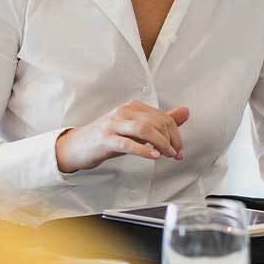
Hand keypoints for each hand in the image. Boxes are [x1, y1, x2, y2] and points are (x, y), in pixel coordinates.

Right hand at [55, 100, 189, 173]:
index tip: (179, 150)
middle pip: (156, 122)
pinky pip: (128, 143)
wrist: (78, 145)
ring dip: (161, 144)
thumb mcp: (135, 128)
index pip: (162, 117)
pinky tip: (153, 156)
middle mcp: (124, 112)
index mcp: (132, 107)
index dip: (176, 134)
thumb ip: (160, 121)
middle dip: (171, 140)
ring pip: (144, 129)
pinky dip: (143, 150)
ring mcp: (113, 124)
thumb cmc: (108, 137)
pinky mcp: (106, 139)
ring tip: (167, 155)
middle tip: (176, 155)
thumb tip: (185, 111)